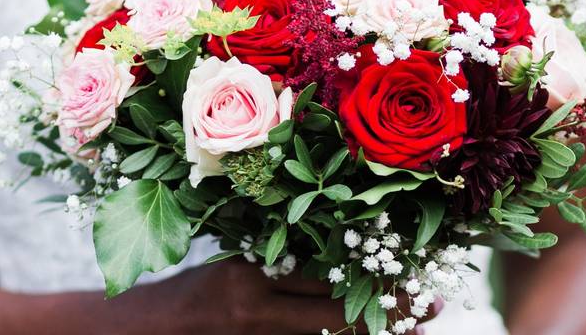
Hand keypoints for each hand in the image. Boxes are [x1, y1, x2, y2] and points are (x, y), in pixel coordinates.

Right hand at [145, 260, 438, 334]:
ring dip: (373, 333)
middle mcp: (258, 313)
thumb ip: (280, 262)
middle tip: (430, 305)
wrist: (155, 331)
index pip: (323, 275)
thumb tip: (339, 259)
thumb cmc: (194, 291)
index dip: (371, 275)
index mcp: (251, 277)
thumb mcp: (236, 264)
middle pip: (337, 315)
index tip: (410, 271)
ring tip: (415, 328)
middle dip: (388, 310)